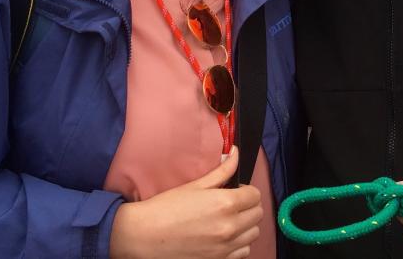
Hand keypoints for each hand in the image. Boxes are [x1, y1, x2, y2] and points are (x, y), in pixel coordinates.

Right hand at [109, 147, 261, 258]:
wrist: (145, 236)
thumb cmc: (167, 208)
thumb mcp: (195, 185)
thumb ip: (222, 171)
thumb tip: (235, 153)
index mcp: (225, 204)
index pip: (255, 195)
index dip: (246, 191)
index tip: (236, 191)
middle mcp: (230, 227)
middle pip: (258, 214)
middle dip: (248, 206)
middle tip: (231, 204)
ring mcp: (226, 247)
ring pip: (253, 234)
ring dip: (245, 226)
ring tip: (227, 221)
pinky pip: (243, 252)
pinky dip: (238, 244)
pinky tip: (223, 237)